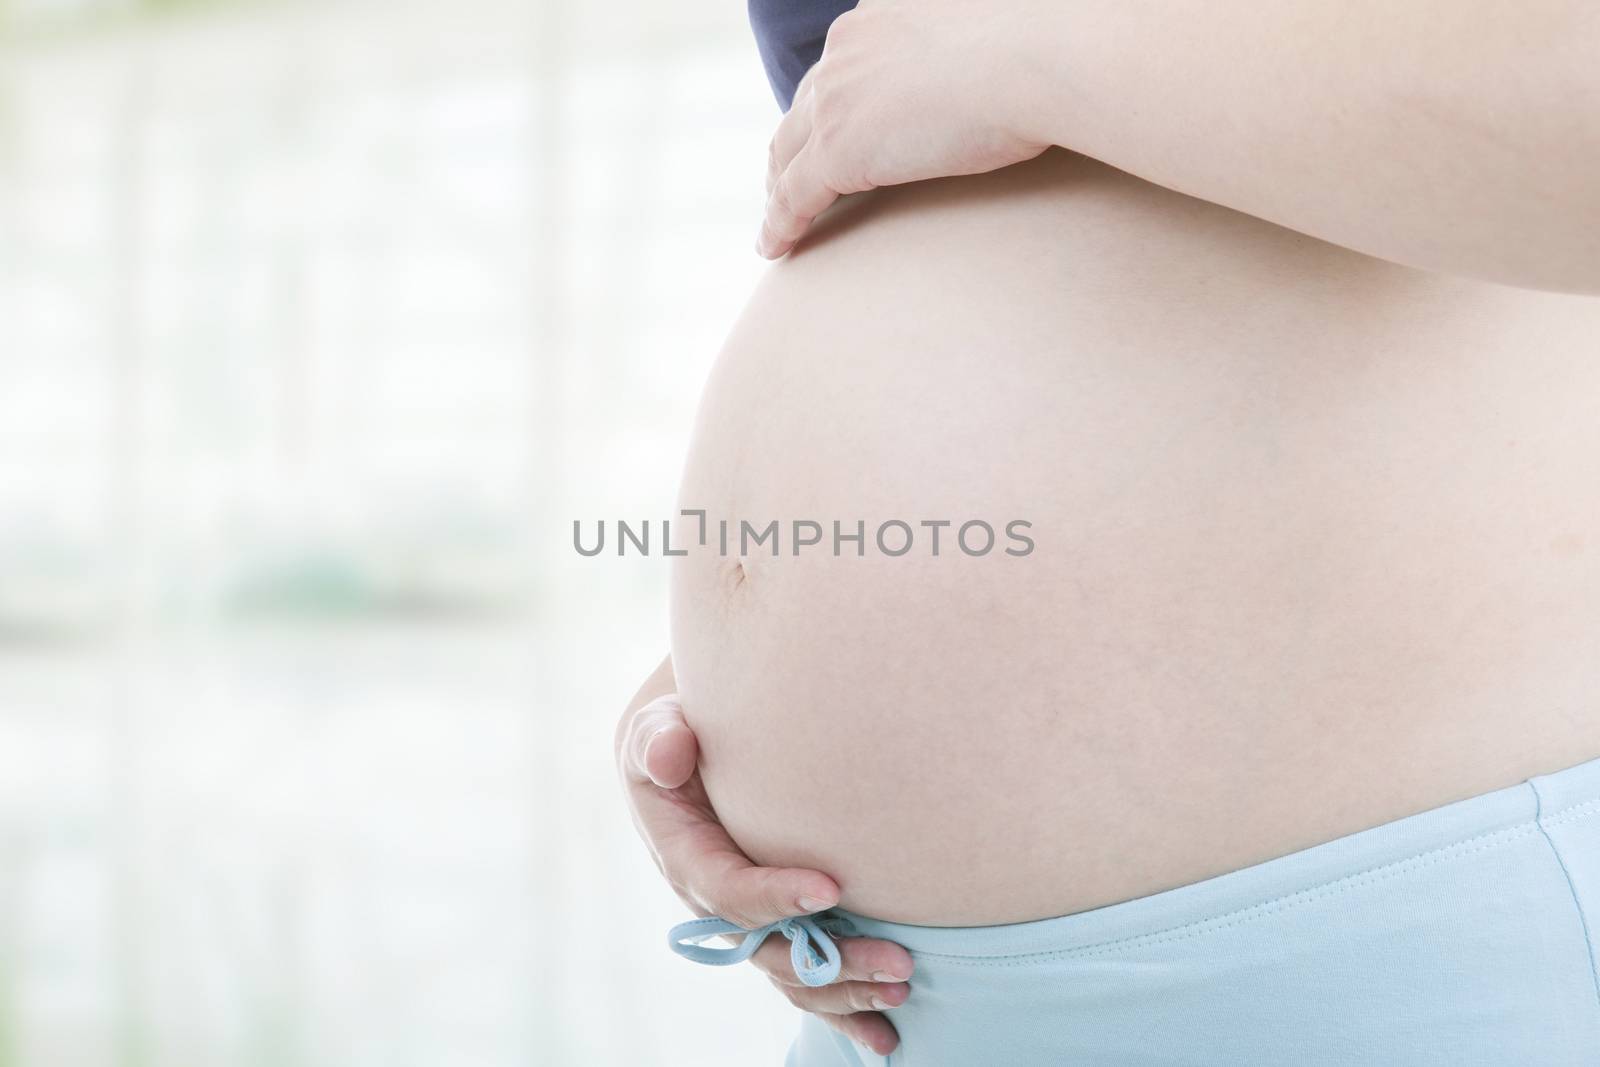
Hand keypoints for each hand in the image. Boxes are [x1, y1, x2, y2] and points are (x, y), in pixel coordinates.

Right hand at [616, 663, 914, 1054]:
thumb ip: (661, 740)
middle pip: (774, 948)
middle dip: (835, 962)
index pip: (729, 890)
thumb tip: (668, 753)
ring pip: (796, 972)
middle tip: (900, 961)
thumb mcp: (659, 728)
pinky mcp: (778, 924)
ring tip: (904, 987)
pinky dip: (845, 1011)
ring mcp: (750, 921)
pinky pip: (808, 976)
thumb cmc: (681, 733)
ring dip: (849, 990)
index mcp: (686, 858)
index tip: (832, 889)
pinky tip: (886, 1038)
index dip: (775, 896)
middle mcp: (718, 903)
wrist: (691, 748)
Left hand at [758, 0, 1053, 257]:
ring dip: (778, 186)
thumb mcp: (998, 35)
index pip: (843, 63)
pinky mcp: (836, 150)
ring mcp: (836, 99)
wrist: (1039, 56)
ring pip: (787, 151)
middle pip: (805, 105)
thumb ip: (975, 51)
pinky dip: (780, 224)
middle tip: (792, 179)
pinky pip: (793, 195)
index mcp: (880, 15)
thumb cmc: (1043, 46)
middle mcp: (847, 48)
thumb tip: (1000, 70)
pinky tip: (773, 248)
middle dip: (794, 144)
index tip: (836, 125)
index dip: (833, 99)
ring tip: (780, 220)